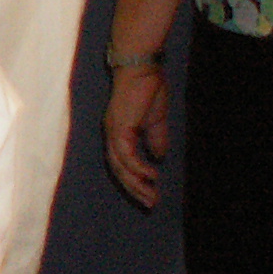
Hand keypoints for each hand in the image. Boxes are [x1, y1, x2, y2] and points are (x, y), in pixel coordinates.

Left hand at [104, 61, 170, 207]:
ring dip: (136, 183)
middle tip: (151, 204)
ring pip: (120, 166)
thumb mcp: (156, 120)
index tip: (149, 195)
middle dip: (135, 189)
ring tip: (152, 197)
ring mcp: (114, 131)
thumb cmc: (148, 90)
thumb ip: (156, 139)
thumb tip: (159, 157)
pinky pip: (126, 154)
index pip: (122, 164)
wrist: (143, 69)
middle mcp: (112, 135)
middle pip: (119, 170)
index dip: (134, 181)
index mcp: (119, 133)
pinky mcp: (120, 127)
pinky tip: (151, 177)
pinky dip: (138, 167)